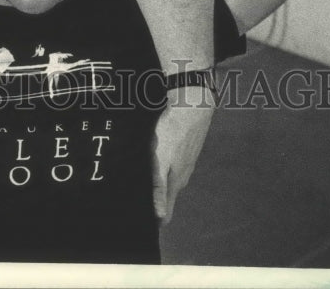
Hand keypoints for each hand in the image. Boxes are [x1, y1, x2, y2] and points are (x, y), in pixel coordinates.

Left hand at [150, 85, 214, 222]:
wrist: (192, 105)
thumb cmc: (174, 132)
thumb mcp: (161, 160)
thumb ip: (159, 187)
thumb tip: (159, 215)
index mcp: (177, 181)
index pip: (167, 210)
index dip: (156, 219)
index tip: (144, 224)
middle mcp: (183, 175)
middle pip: (168, 195)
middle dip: (155, 202)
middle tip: (137, 204)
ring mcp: (186, 161)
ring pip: (171, 179)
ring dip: (159, 184)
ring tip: (143, 185)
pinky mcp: (185, 149)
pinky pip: (173, 164)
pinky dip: (164, 168)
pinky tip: (157, 162)